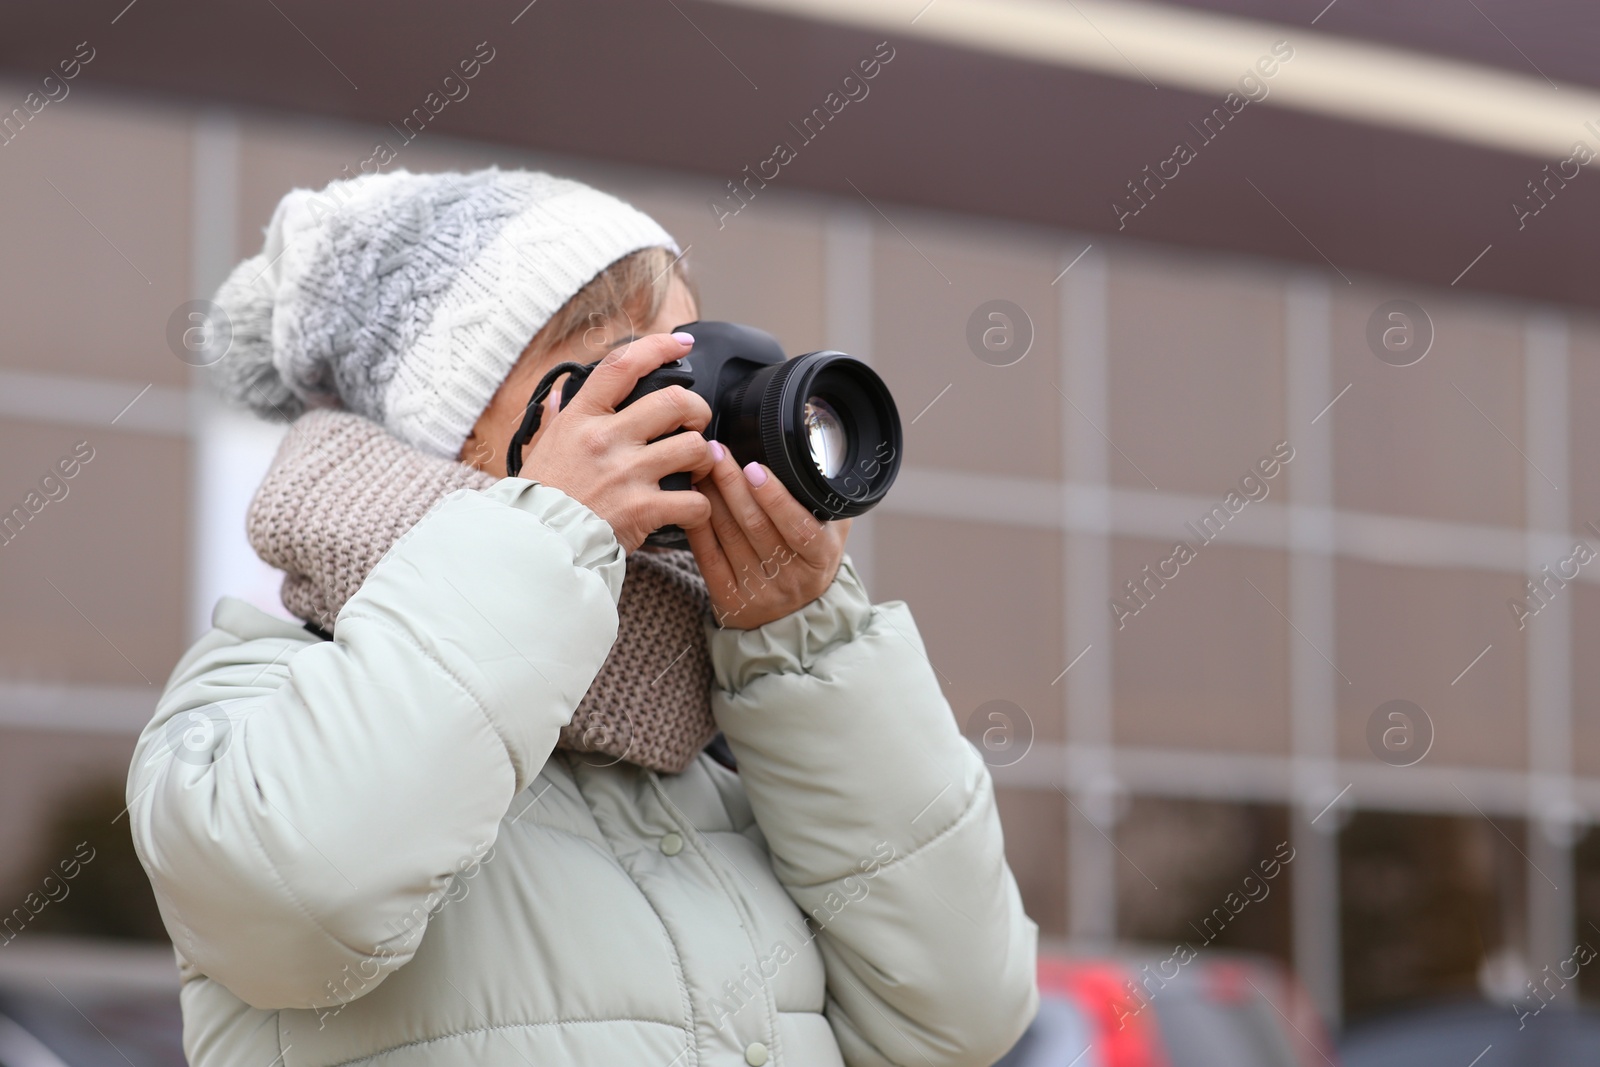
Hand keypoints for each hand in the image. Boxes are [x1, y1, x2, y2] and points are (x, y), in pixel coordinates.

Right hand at [521, 332, 715, 552]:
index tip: (680, 344)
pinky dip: (700, 506)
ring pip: (693, 447)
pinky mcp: (642, 510)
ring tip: (697, 467)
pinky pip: (694, 501)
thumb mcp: (542, 447)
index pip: (623, 366)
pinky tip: (690, 508)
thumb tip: (562, 394)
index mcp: (581, 418)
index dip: (658, 346)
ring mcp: (626, 474)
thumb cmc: (540, 497)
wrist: (535, 544)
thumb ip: (559, 418)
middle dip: (697, 408)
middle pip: (674, 401)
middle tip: (696, 421)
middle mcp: (606, 439)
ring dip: (704, 457)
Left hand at [684, 444, 850, 628]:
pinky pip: (708, 557)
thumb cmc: (810, 559)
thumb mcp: (833, 532)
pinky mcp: (729, 600)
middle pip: (756, 526)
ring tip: (701, 467)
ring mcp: (759, 592)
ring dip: (712, 497)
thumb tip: (821, 454)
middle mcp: (791, 578)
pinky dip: (698, 525)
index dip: (776, 498)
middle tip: (716, 452)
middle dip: (732, 484)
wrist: (793, 615)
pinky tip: (691, 500)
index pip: (799, 527)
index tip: (754, 467)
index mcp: (820, 558)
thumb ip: (828, 499)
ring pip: (729, 536)